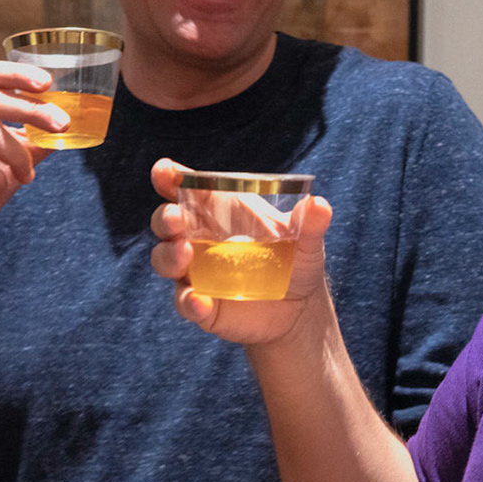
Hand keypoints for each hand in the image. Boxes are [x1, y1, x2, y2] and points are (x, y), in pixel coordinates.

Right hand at [147, 158, 334, 344]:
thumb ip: (309, 223)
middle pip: (166, 222)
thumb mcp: (306, 240)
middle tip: (176, 219)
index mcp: (219, 211)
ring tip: (185, 254)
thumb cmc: (295, 261)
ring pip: (164, 259)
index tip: (164, 171)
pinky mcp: (200, 304)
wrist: (299, 310)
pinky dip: (188, 301)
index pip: (187, 188)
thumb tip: (319, 204)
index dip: (169, 177)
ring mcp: (195, 272)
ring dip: (168, 256)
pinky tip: (199, 301)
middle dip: (165, 217)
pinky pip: (184, 302)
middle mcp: (199, 238)